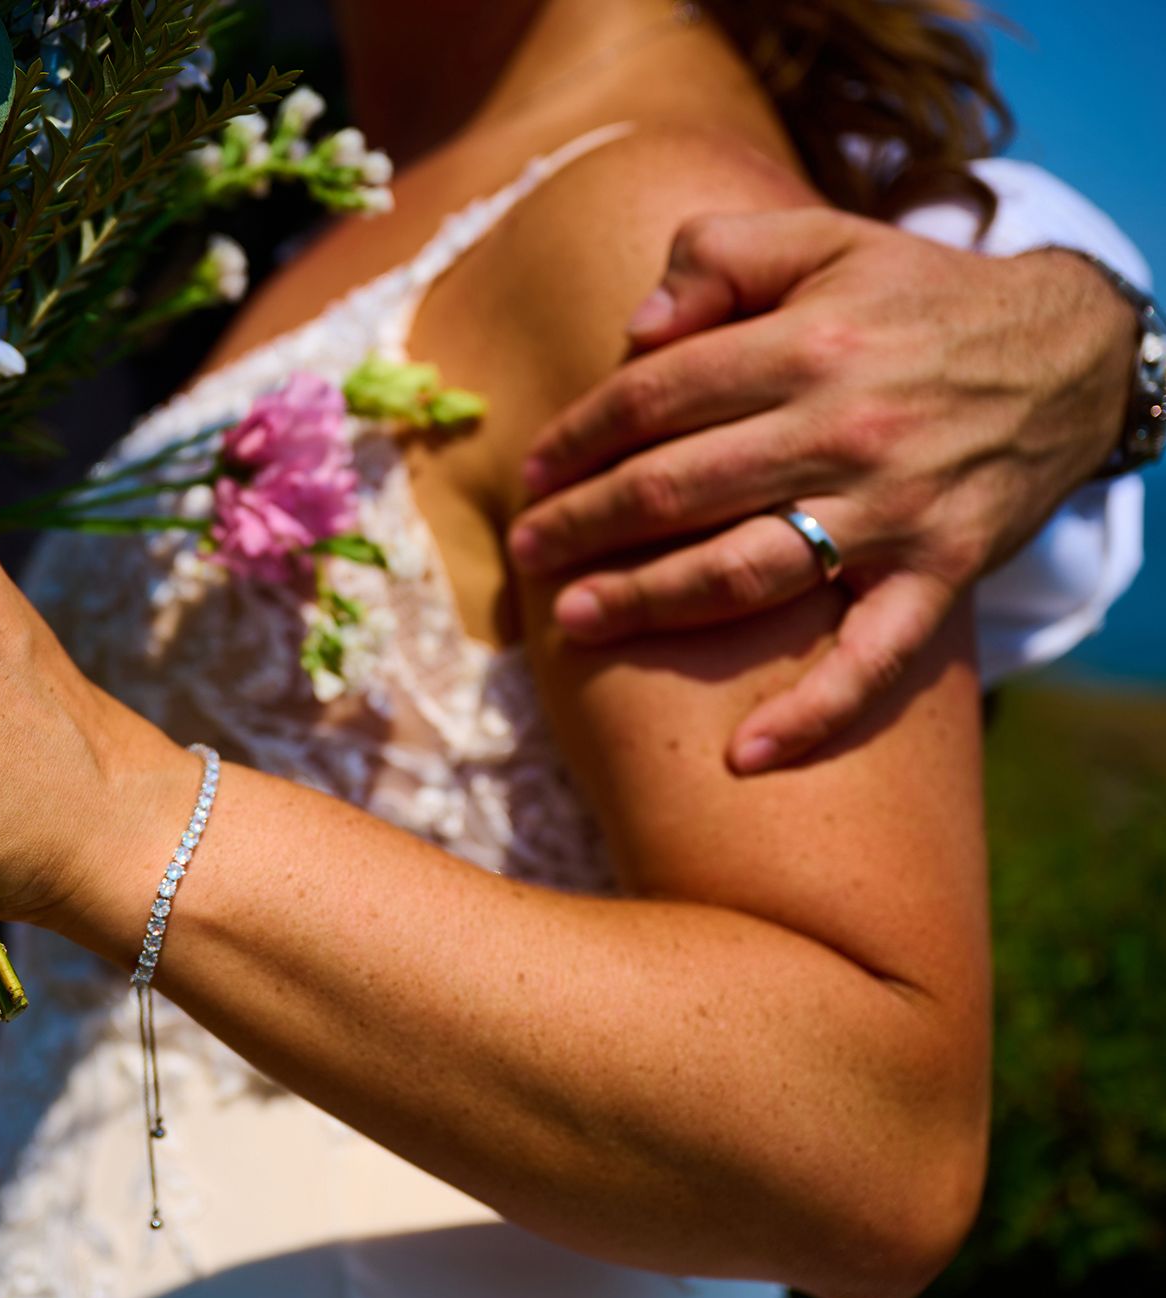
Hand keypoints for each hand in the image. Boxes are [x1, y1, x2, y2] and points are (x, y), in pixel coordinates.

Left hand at [506, 208, 1136, 771]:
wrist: (1074, 355)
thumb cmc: (920, 297)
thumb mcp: (823, 240)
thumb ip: (718, 256)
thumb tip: (633, 330)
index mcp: (807, 344)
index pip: (655, 397)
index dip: (579, 438)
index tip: (533, 473)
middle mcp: (845, 430)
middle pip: (677, 489)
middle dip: (584, 525)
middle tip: (525, 554)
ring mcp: (896, 510)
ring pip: (743, 573)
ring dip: (648, 604)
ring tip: (575, 623)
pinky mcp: (942, 573)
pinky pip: (873, 659)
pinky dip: (813, 712)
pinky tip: (743, 755)